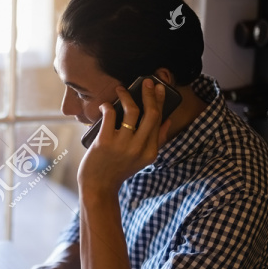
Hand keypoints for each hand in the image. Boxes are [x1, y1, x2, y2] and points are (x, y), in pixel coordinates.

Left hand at [77, 79, 169, 195]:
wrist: (98, 187)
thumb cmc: (118, 170)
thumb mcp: (143, 159)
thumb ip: (157, 140)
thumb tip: (168, 120)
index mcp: (151, 152)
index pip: (159, 120)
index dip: (160, 101)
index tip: (159, 87)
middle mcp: (139, 148)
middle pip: (151, 113)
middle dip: (150, 94)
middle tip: (146, 81)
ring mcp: (123, 145)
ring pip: (132, 111)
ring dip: (127, 95)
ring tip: (121, 89)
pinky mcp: (106, 142)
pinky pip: (110, 115)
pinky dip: (108, 106)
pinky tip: (106, 105)